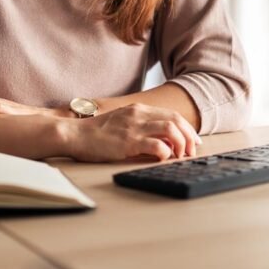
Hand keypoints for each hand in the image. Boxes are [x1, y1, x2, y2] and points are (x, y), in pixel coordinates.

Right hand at [62, 103, 202, 162]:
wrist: (75, 134)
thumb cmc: (96, 133)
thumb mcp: (122, 122)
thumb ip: (140, 126)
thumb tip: (161, 139)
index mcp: (138, 110)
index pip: (171, 114)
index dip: (187, 128)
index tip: (193, 141)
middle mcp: (139, 115)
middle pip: (175, 120)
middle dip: (189, 136)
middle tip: (191, 151)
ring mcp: (134, 128)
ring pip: (170, 130)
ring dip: (181, 144)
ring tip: (180, 156)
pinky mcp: (128, 142)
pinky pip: (156, 145)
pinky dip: (166, 152)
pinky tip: (164, 159)